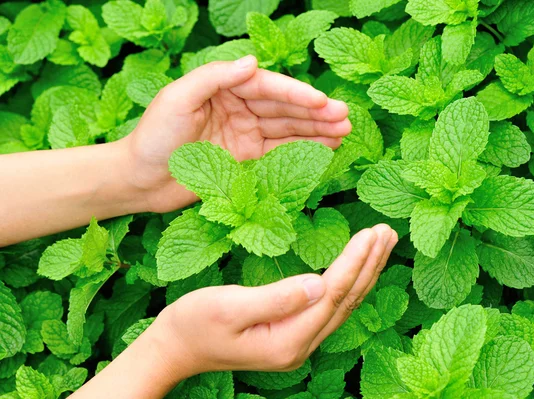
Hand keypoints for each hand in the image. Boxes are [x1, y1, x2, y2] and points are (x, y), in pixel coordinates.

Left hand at [119, 55, 350, 212]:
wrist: (138, 180)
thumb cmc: (152, 136)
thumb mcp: (177, 99)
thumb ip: (214, 78)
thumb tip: (252, 62)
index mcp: (223, 88)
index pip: (267, 88)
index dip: (296, 95)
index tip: (322, 102)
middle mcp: (238, 108)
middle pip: (283, 108)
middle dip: (315, 112)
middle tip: (346, 117)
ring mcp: (244, 134)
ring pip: (286, 130)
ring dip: (315, 130)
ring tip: (344, 132)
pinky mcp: (245, 159)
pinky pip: (278, 153)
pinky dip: (301, 150)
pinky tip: (324, 148)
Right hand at [150, 224, 397, 379]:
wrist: (175, 348)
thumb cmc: (194, 324)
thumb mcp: (228, 307)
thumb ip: (275, 298)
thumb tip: (319, 284)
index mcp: (287, 340)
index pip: (332, 295)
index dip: (354, 262)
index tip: (372, 232)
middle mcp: (300, 346)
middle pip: (346, 301)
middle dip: (370, 265)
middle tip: (388, 232)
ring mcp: (298, 344)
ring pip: (343, 306)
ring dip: (365, 273)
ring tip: (382, 244)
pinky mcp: (293, 336)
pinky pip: (331, 308)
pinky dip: (349, 284)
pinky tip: (358, 270)